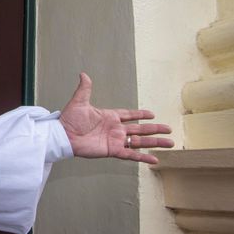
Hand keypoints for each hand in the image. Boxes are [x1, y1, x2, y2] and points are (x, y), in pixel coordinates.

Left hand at [59, 73, 174, 164]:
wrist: (63, 135)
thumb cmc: (69, 120)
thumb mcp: (79, 102)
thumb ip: (85, 89)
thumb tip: (83, 74)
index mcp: (110, 117)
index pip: (129, 115)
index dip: (140, 114)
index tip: (152, 114)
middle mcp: (115, 129)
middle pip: (140, 129)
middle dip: (155, 129)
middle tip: (169, 129)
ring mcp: (115, 140)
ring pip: (140, 142)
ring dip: (155, 143)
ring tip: (170, 144)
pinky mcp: (113, 150)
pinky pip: (131, 154)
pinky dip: (143, 157)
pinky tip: (155, 159)